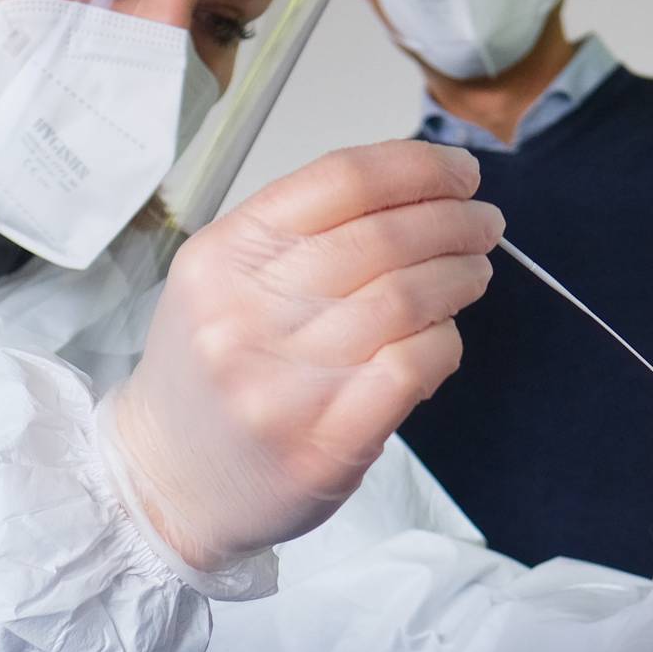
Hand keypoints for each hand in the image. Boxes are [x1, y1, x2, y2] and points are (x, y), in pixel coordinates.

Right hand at [110, 141, 502, 573]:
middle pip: (384, 237)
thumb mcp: (222, 283)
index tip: (459, 174)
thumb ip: (303, 237)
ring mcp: (285, 382)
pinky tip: (443, 336)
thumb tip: (417, 196)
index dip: (418, 169)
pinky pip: (413, 365)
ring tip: (473, 272)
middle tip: (483, 224)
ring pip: (406, 298)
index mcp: (222, 257)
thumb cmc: (209, 377)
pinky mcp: (326, 440)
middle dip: (454, 221)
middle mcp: (246, 314)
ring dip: (459, 276)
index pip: (341, 181)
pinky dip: (445, 342)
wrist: (169, 482)